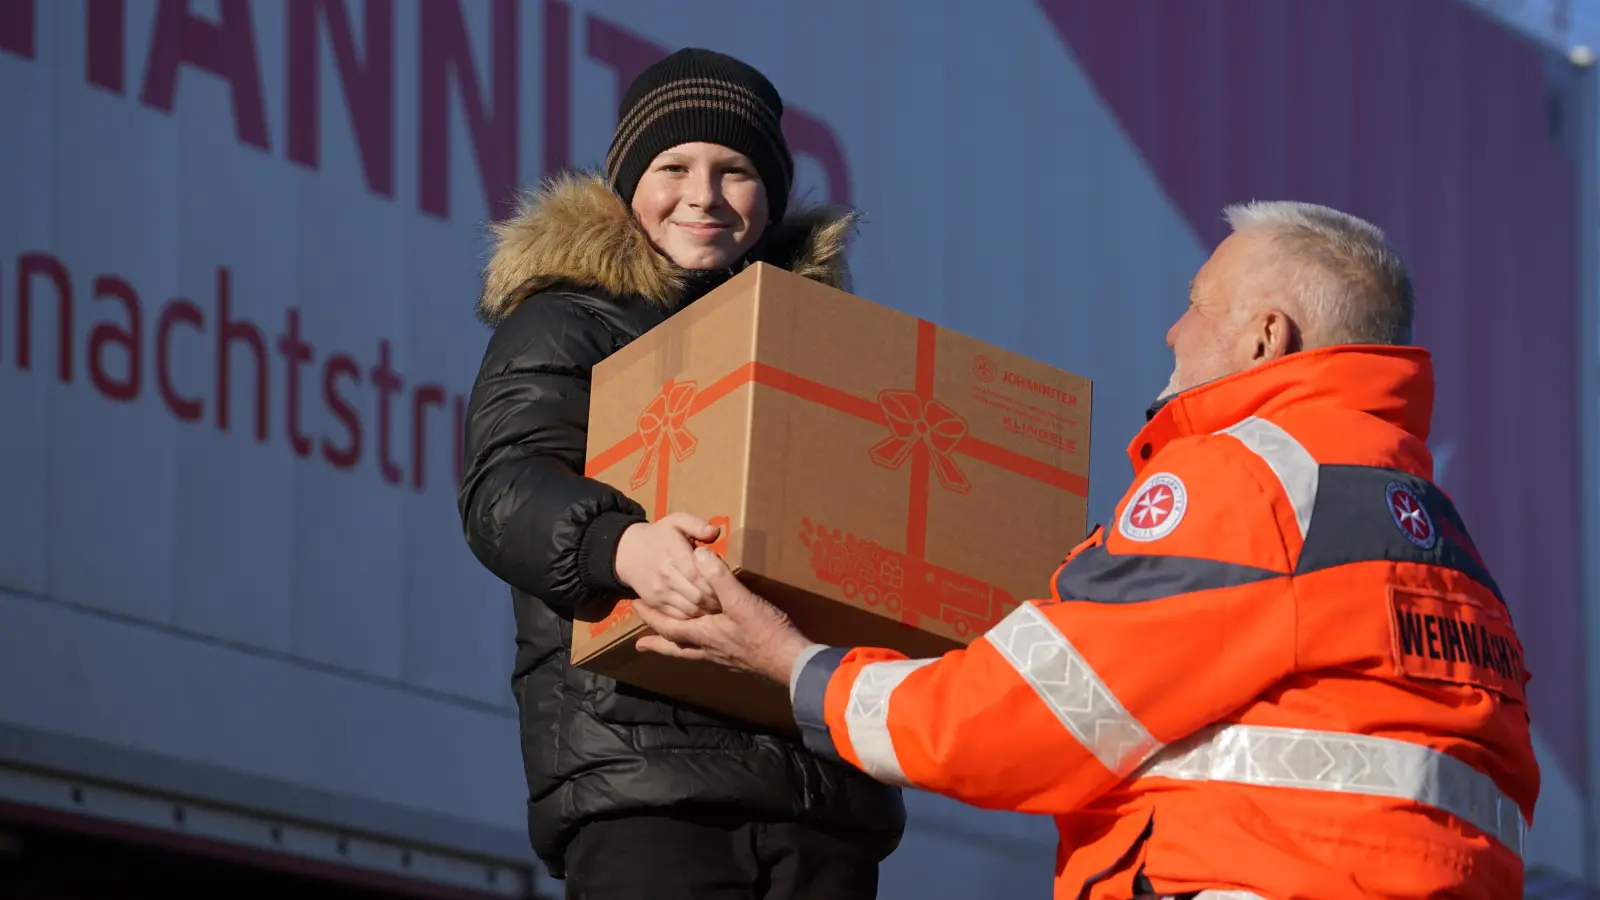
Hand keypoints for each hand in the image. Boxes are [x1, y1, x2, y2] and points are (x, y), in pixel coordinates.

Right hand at [614, 513, 721, 619]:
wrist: (626, 552)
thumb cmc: (658, 535)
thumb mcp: (676, 521)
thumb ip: (697, 524)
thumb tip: (715, 532)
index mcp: (674, 554)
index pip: (699, 575)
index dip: (716, 582)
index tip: (729, 583)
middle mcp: (666, 576)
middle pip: (697, 595)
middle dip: (716, 600)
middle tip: (730, 599)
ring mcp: (660, 592)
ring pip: (689, 609)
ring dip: (708, 610)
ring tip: (721, 607)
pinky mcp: (656, 603)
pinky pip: (678, 617)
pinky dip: (694, 617)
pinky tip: (704, 611)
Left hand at [634, 548, 813, 683]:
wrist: (791, 661)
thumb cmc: (764, 632)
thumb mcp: (741, 600)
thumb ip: (719, 578)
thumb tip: (698, 555)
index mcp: (704, 634)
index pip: (668, 627)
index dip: (651, 617)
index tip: (635, 608)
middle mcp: (709, 649)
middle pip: (676, 648)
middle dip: (657, 644)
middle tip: (641, 645)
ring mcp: (724, 657)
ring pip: (692, 653)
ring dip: (678, 647)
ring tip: (671, 644)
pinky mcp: (739, 659)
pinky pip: (709, 654)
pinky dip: (700, 649)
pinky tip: (709, 644)